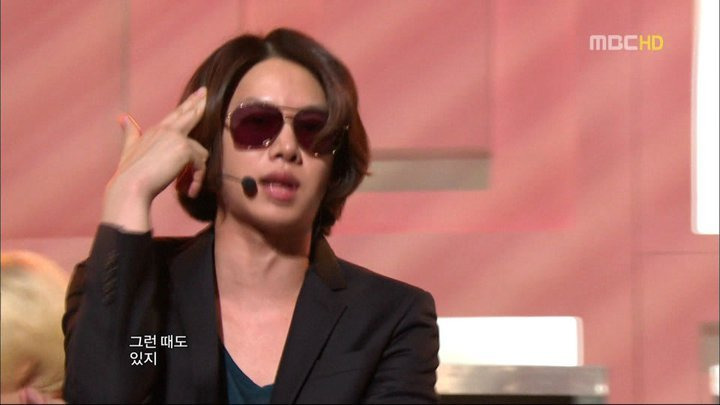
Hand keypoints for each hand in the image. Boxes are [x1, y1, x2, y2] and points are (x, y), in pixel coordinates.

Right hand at [102, 87, 208, 231]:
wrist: (130, 186)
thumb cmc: (130, 173)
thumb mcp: (129, 149)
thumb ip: (130, 133)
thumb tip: (122, 117)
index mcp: (157, 130)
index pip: (177, 114)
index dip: (189, 103)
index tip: (201, 92)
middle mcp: (167, 129)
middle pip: (189, 114)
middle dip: (199, 104)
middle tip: (206, 91)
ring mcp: (176, 137)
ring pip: (200, 153)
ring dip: (197, 173)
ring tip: (189, 187)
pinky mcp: (185, 149)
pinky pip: (200, 165)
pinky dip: (197, 180)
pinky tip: (190, 191)